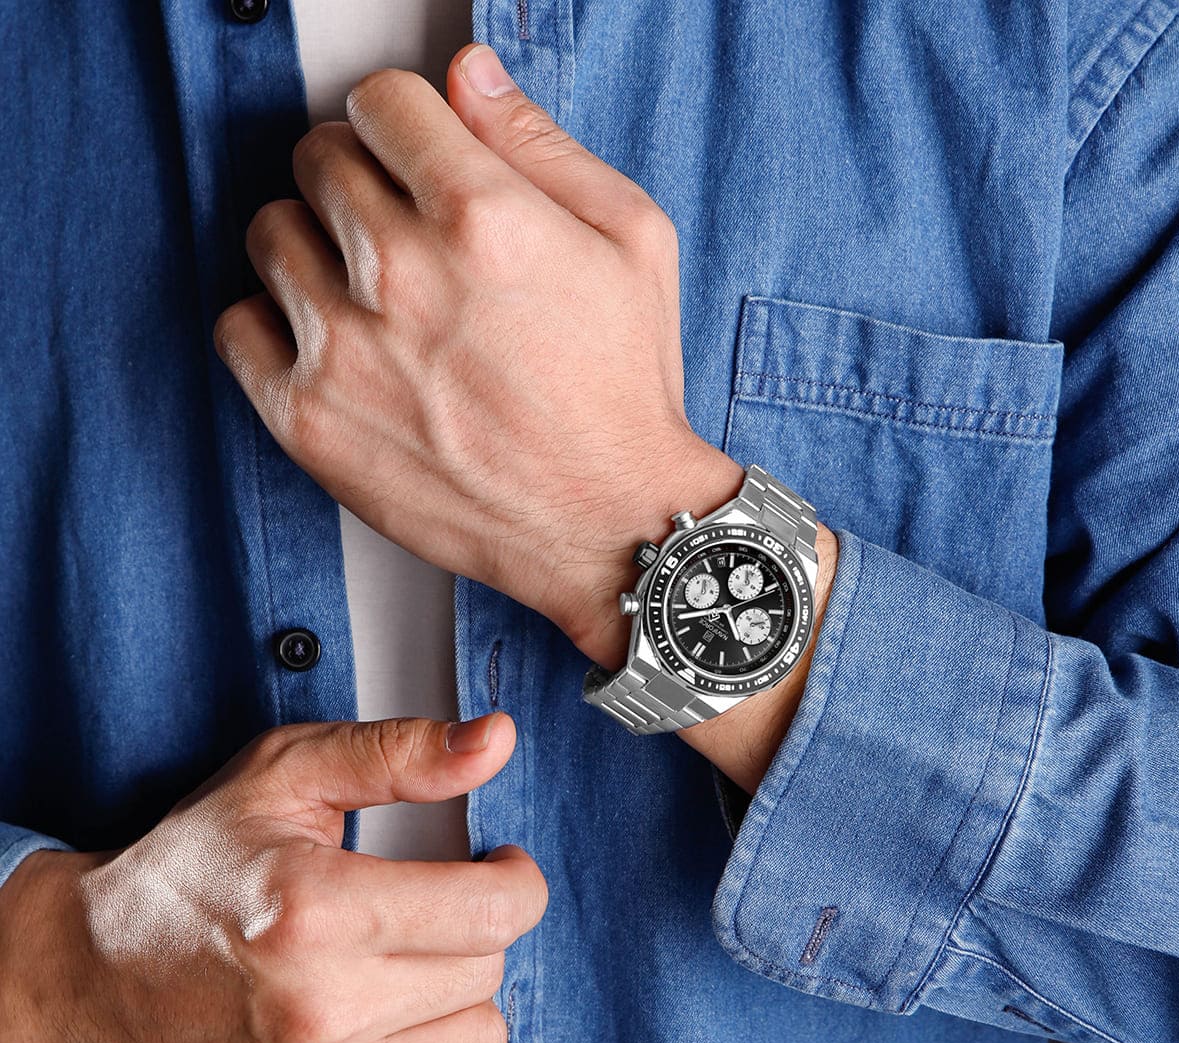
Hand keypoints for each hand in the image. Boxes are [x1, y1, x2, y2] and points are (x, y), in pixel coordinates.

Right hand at [0, 713, 547, 1042]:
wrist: (92, 976)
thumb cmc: (190, 871)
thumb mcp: (287, 775)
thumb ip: (399, 753)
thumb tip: (494, 740)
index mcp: (315, 911)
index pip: (493, 911)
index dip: (516, 878)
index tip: (498, 868)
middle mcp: (316, 1014)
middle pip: (487, 972)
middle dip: (473, 928)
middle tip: (426, 909)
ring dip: (458, 998)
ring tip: (405, 967)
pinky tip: (390, 1029)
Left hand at [213, 43, 741, 664]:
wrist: (607, 521)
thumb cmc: (624, 391)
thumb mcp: (632, 241)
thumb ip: (541, 144)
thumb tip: (470, 75)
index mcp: (480, 215)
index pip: (380, 101)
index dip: (403, 123)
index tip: (412, 155)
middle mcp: (401, 274)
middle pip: (318, 158)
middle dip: (359, 177)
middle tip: (397, 227)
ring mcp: (344, 349)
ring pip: (271, 233)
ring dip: (314, 246)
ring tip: (367, 291)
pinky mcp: (309, 420)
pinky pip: (236, 328)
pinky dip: (273, 325)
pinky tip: (331, 344)